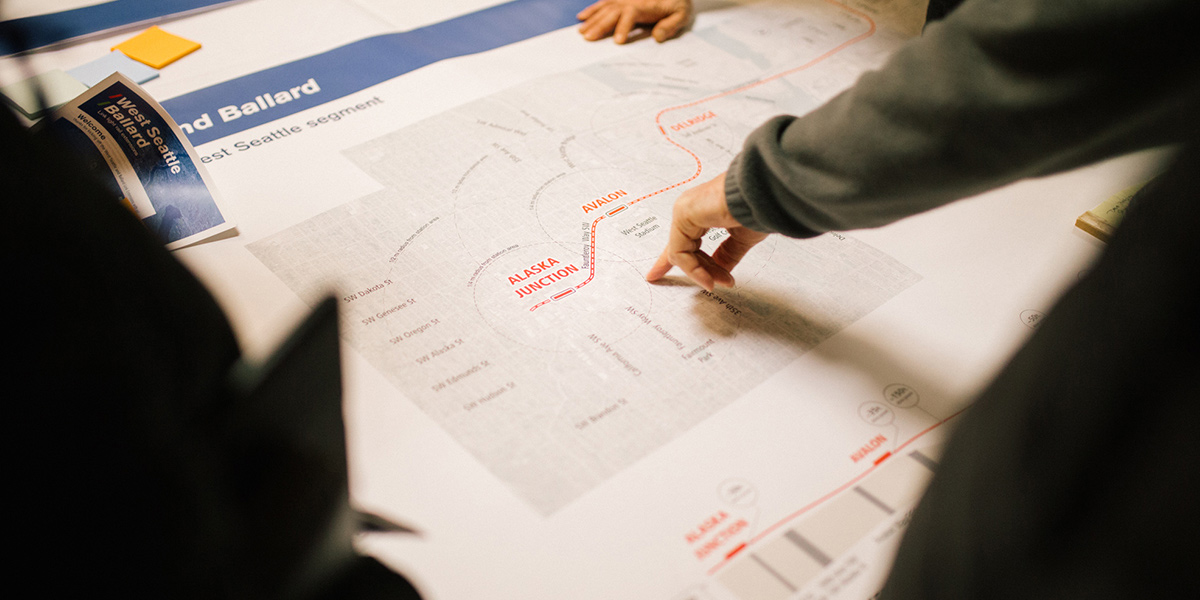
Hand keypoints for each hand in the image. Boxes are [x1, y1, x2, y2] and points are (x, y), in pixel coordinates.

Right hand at [577, 0, 693, 43]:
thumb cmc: (678, 3)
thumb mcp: (682, 15)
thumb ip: (670, 26)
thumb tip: (658, 37)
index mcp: (646, 5)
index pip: (630, 15)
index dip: (623, 27)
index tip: (617, 41)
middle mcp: (632, 0)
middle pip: (612, 12)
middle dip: (599, 25)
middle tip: (588, 38)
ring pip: (604, 8)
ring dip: (592, 19)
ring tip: (581, 32)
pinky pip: (604, 3)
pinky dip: (592, 10)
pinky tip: (582, 17)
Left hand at [646, 172, 768, 290]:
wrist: (763, 194)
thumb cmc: (758, 207)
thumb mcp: (742, 238)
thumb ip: (727, 254)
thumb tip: (718, 270)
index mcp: (705, 211)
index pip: (686, 240)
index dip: (680, 259)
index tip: (658, 274)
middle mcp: (692, 208)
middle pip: (683, 249)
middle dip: (698, 271)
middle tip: (711, 285)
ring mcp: (685, 210)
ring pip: (681, 253)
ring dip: (700, 272)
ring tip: (716, 283)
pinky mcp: (683, 215)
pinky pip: (680, 252)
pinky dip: (693, 269)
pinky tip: (708, 279)